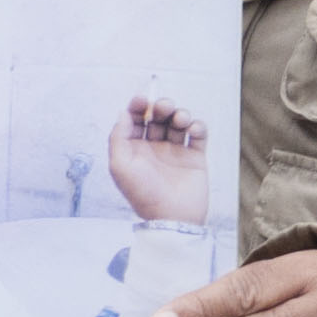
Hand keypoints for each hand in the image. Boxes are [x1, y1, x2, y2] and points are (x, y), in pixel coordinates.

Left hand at [108, 96, 207, 223]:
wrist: (171, 217)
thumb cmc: (142, 193)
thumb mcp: (120, 166)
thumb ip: (117, 137)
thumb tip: (122, 113)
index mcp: (134, 148)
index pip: (135, 119)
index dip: (138, 106)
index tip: (142, 100)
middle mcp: (154, 147)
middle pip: (158, 117)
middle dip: (161, 107)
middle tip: (164, 107)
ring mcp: (175, 152)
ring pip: (178, 122)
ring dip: (180, 114)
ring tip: (181, 120)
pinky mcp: (195, 157)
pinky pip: (198, 135)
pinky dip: (197, 126)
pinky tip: (192, 129)